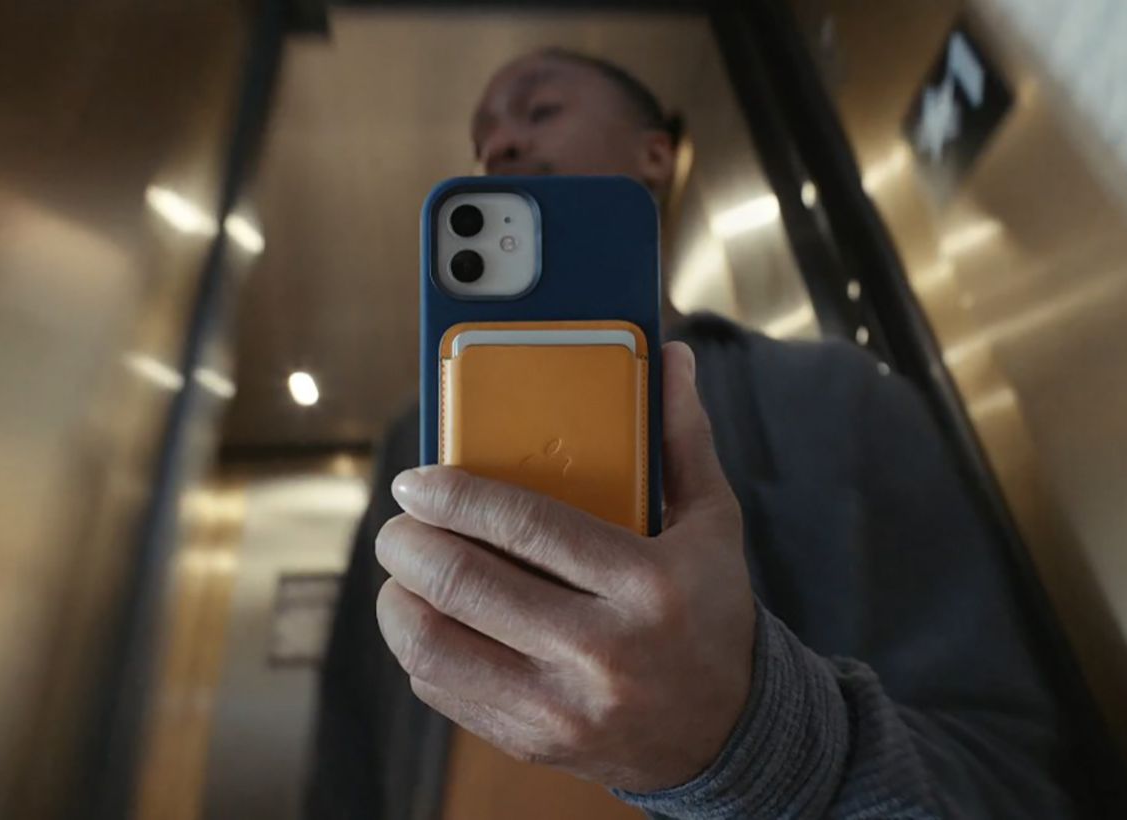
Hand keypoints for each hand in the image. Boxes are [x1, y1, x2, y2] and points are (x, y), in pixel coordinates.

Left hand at [374, 342, 754, 792]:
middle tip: (399, 524)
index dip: (455, 495)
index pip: (525, 526)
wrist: (728, 732)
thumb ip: (682, 438)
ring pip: (436, 646)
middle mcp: (602, 653)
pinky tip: (432, 618)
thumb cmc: (711, 612)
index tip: (417, 480)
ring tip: (405, 572)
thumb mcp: (712, 524)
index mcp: (647, 585)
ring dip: (398, 600)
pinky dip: (420, 649)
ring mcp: (563, 708)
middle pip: (464, 585)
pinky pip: (444, 690)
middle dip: (408, 543)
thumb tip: (670, 357)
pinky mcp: (535, 742)